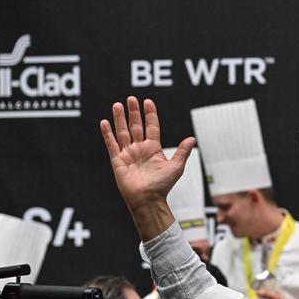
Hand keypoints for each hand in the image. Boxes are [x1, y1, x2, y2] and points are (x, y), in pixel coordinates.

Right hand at [100, 96, 195, 239]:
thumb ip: (182, 152)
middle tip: (131, 99)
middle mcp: (140, 149)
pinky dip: (108, 133)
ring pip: (123, 132)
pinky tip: (105, 122)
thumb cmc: (162, 186)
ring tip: (117, 104)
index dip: (150, 115)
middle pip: (136, 126)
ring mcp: (128, 154)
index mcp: (154, 149)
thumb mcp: (176, 167)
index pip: (152, 127)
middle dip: (133, 113)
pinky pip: (111, 144)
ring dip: (120, 118)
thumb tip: (192, 139)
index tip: (148, 102)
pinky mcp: (118, 160)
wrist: (148, 199)